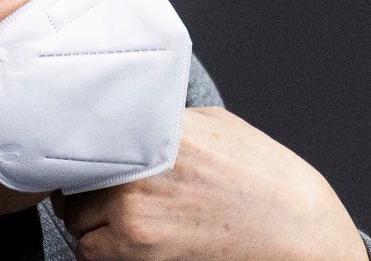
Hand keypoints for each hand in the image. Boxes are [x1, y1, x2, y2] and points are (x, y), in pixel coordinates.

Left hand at [53, 107, 368, 260]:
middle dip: (91, 186)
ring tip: (134, 215)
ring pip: (78, 220)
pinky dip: (105, 249)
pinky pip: (92, 251)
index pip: (88, 135)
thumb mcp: (215, 125)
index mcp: (158, 132)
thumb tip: (128, 122)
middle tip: (120, 189)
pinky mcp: (136, 252)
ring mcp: (134, 216)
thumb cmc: (263, 179)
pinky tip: (138, 239)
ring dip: (94, 220)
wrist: (293, 229)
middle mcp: (138, 173)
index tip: (92, 153)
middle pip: (76, 180)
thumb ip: (165, 122)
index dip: (89, 148)